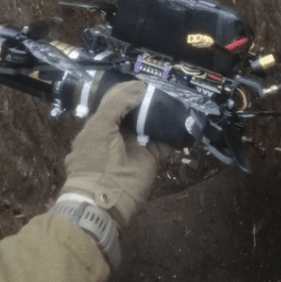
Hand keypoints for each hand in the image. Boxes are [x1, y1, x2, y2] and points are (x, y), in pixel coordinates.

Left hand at [60, 80, 162, 227]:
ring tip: (176, 97)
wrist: (102, 201)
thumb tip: (137, 88)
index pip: (116, 100)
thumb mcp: (100, 126)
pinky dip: (176, 133)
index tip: (145, 80)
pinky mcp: (150, 158)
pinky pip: (166, 142)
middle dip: (149, 100)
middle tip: (164, 87)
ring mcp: (136, 145)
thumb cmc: (95, 159)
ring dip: (163, 113)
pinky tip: (184, 120)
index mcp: (101, 124)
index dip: (129, 89)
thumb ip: (116, 104)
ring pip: (152, 123)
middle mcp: (119, 132)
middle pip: (136, 110)